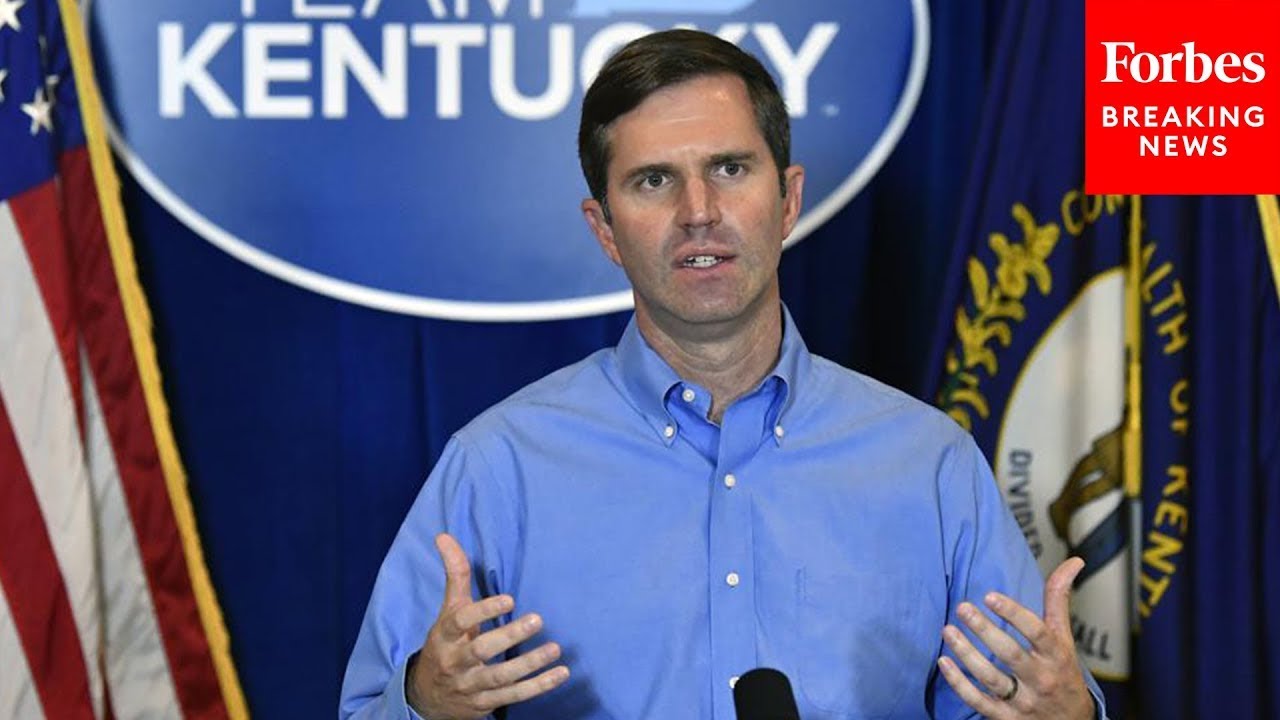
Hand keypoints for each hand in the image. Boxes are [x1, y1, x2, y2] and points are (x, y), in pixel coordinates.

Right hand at [406, 533, 569, 718]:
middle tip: (537, 619)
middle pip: (481, 650)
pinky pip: (514, 696)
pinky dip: (538, 686)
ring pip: (501, 677)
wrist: (426, 697)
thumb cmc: (445, 644)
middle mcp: (456, 662)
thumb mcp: (447, 611)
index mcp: (445, 636)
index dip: (483, 611)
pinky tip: (560, 673)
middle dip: (509, 637)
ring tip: (554, 648)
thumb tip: (444, 535)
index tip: (509, 599)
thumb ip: (454, 575)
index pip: (459, 621)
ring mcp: (471, 685)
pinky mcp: (485, 704)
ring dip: (529, 664)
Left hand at [936, 557, 1094, 719]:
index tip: (989, 595)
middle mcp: (1040, 678)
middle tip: (962, 607)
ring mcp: (1023, 701)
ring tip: (947, 630)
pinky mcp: (1006, 718)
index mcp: (1055, 655)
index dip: (1013, 613)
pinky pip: (979, 702)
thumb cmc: (1063, 672)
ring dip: (967, 654)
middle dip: (985, 630)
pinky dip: (959, 684)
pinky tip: (943, 662)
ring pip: (992, 678)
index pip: (1036, 632)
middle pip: (1011, 654)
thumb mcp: (1065, 638)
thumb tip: (1074, 560)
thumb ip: (1059, 600)